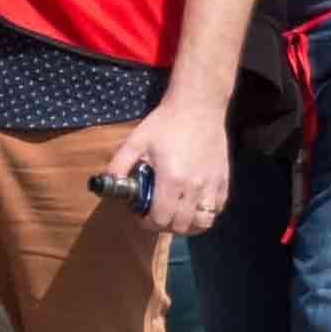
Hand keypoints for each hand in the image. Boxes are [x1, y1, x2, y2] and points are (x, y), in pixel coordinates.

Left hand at [114, 102, 231, 239]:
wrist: (198, 106)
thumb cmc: (165, 123)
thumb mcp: (136, 141)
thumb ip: (119, 165)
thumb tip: (106, 184)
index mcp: (171, 180)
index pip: (160, 219)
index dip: (147, 223)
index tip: (142, 216)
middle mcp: (194, 187)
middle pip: (180, 226)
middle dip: (165, 225)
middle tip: (157, 215)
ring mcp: (212, 185)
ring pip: (202, 223)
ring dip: (187, 224)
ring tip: (177, 215)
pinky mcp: (224, 180)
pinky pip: (217, 209)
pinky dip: (205, 213)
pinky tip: (194, 205)